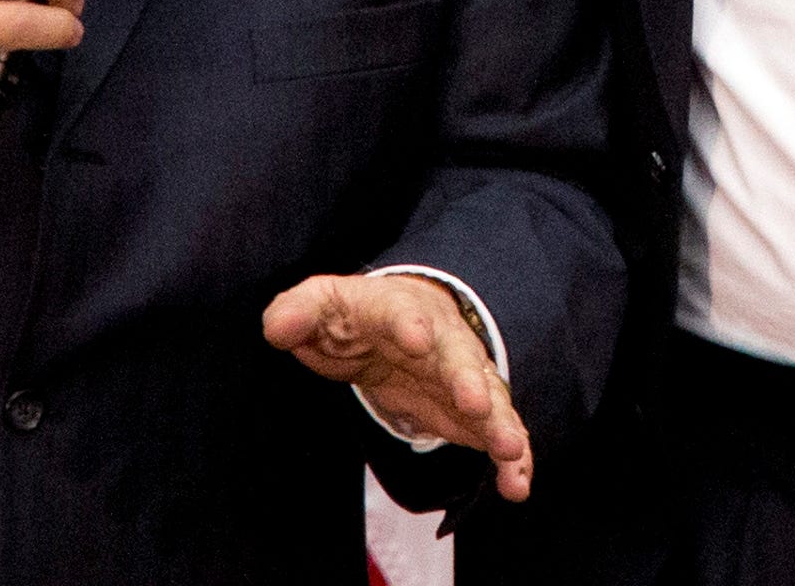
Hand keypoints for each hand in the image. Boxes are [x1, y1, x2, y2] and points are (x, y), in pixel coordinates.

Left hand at [263, 274, 533, 499]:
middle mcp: (441, 341)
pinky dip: (513, 459)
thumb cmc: (357, 319)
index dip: (407, 326)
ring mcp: (464, 376)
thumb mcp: (321, 307)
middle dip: (467, 379)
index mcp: (397, 311)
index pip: (400, 314)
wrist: (404, 324)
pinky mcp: (476, 412)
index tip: (414, 339)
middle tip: (476, 401)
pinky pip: (499, 433)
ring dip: (500, 423)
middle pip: (457, 357)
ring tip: (509, 450)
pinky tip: (517, 487)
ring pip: (489, 397)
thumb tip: (277, 327)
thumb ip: (296, 313)